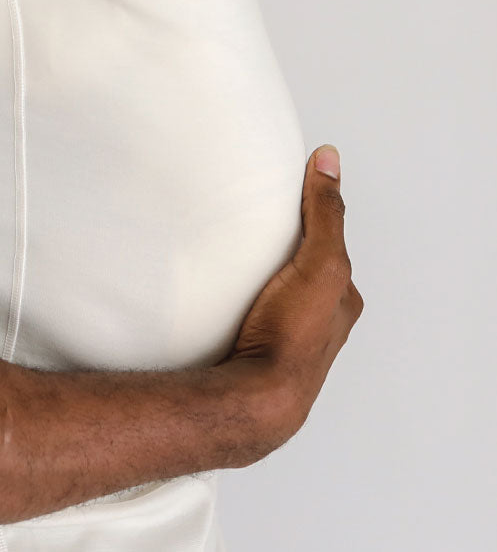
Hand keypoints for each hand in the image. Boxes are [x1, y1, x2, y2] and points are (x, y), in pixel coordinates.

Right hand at [224, 146, 362, 449]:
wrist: (256, 397)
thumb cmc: (293, 337)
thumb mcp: (322, 262)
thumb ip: (326, 213)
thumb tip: (329, 161)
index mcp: (343, 301)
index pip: (330, 246)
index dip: (311, 217)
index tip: (286, 194)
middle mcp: (321, 323)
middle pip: (302, 271)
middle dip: (282, 251)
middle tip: (252, 227)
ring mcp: (288, 339)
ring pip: (275, 294)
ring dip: (255, 279)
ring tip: (227, 258)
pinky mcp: (256, 350)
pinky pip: (248, 314)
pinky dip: (237, 301)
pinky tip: (216, 294)